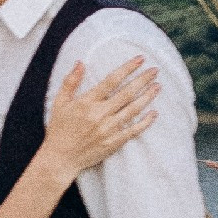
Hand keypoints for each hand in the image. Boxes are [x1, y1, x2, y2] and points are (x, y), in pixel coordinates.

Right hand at [42, 56, 159, 185]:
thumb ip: (71, 81)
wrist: (61, 158)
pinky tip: (154, 113)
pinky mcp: (113, 142)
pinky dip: (145, 122)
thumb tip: (81, 62)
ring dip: (147, 97)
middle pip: (127, 93)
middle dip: (143, 80)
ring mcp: (108, 129)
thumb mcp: (59, 102)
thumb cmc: (59, 129)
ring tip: (157, 86)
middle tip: (155, 70)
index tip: (140, 59)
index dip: (127, 68)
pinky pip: (133, 130)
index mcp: (87, 102)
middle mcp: (99, 114)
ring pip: (133, 110)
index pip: (111, 80)